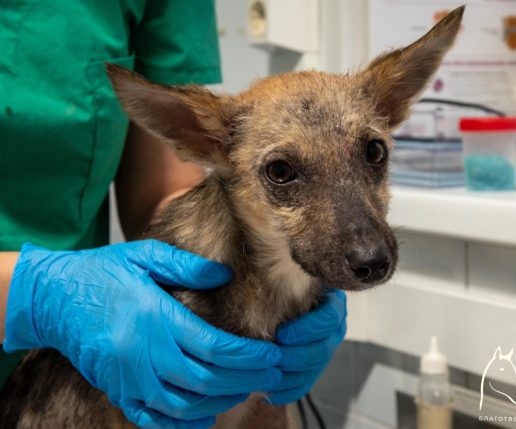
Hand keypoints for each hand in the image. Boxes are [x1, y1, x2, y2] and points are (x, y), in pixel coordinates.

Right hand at [4, 240, 281, 428]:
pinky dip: (180, 424)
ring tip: (246, 389)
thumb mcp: (144, 255)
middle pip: (206, 380)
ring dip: (220, 402)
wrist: (53, 296)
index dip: (249, 356)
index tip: (273, 355)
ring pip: (182, 405)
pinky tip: (204, 418)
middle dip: (246, 380)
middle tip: (272, 376)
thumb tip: (224, 275)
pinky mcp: (115, 389)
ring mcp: (127, 377)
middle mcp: (142, 353)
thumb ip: (186, 266)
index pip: (214, 347)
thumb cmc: (102, 272)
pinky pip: (150, 418)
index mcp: (154, 318)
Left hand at [269, 289, 346, 403]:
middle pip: (323, 349)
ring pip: (314, 369)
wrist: (271, 308)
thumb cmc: (274, 289)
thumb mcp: (280, 281)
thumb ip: (280, 284)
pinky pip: (306, 384)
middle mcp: (334, 328)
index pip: (329, 319)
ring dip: (290, 376)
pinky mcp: (314, 368)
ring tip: (267, 375)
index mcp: (331, 304)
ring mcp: (326, 349)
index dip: (307, 329)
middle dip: (295, 357)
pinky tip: (270, 392)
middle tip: (272, 357)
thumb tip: (259, 283)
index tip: (282, 334)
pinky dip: (288, 390)